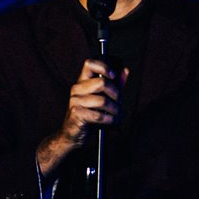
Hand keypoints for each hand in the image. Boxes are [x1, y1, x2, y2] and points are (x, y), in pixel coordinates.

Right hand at [37, 61, 127, 177]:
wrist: (73, 134)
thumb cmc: (89, 115)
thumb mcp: (102, 97)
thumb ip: (114, 84)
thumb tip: (125, 70)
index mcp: (82, 81)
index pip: (89, 64)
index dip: (103, 67)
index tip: (113, 75)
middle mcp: (77, 89)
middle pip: (102, 83)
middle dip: (116, 94)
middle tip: (118, 103)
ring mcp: (75, 101)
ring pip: (103, 101)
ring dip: (114, 110)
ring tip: (116, 115)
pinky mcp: (77, 113)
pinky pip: (99, 115)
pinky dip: (109, 119)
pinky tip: (110, 121)